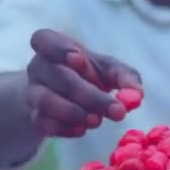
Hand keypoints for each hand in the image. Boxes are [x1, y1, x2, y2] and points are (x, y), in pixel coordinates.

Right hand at [25, 29, 142, 137]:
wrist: (66, 97)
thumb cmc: (90, 75)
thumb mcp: (109, 70)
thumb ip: (125, 78)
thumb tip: (137, 96)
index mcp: (52, 45)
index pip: (43, 39)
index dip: (59, 49)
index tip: (79, 59)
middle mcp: (38, 67)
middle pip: (58, 77)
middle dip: (89, 95)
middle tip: (117, 111)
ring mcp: (32, 92)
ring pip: (46, 101)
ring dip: (75, 113)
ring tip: (97, 121)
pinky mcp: (34, 117)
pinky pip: (45, 124)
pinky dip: (65, 129)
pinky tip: (82, 129)